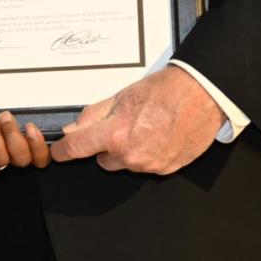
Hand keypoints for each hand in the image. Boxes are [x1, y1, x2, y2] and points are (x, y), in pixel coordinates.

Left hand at [0, 111, 50, 170]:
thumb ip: (25, 120)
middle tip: (5, 117)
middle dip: (13, 135)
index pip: (41, 158)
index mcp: (27, 150)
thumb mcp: (15, 118)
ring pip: (0, 159)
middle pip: (21, 158)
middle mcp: (13, 159)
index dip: (38, 145)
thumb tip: (37, 110)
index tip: (31, 126)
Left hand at [49, 66, 223, 173]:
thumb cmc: (165, 90)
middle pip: (103, 160)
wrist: (202, 94)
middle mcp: (131, 155)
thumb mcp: (122, 95)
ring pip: (126, 163)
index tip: (58, 152)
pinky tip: (161, 135)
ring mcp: (150, 165)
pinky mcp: (166, 170)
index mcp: (115, 134)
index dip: (63, 151)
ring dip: (130, 150)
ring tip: (148, 127)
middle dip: (107, 146)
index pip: (76, 149)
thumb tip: (73, 130)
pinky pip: (148, 166)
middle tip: (124, 124)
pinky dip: (150, 154)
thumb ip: (94, 115)